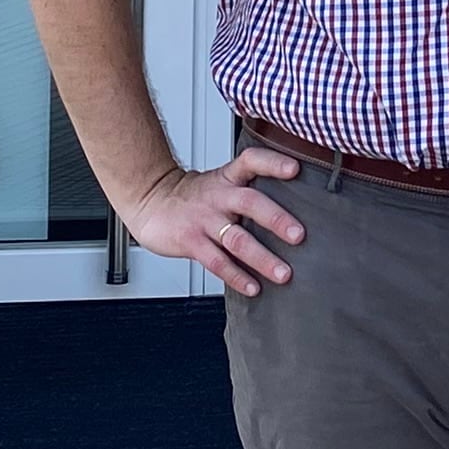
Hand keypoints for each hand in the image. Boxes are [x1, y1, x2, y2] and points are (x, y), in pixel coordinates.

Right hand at [125, 149, 305, 297]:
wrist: (150, 201)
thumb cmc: (192, 196)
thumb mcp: (220, 182)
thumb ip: (248, 191)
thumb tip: (291, 209)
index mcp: (228, 178)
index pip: (251, 161)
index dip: (273, 163)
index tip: (295, 169)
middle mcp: (218, 197)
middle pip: (250, 203)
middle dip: (276, 219)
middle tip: (298, 235)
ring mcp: (204, 220)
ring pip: (237, 239)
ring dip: (262, 258)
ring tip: (283, 273)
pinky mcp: (191, 242)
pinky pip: (217, 262)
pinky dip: (237, 276)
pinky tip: (253, 287)